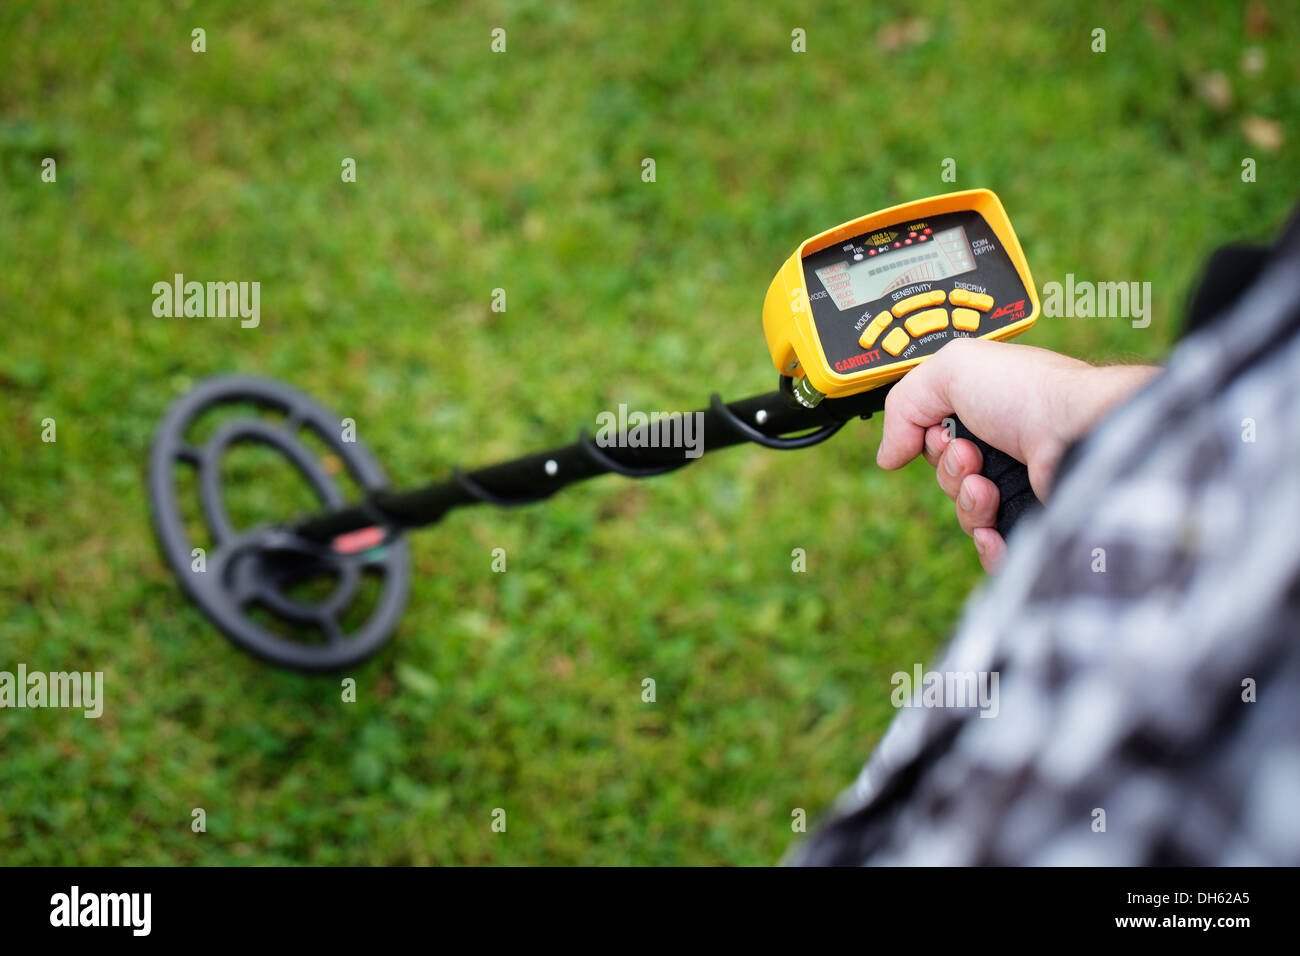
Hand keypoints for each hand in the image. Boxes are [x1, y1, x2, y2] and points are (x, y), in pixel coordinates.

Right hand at [875, 338, 1158, 572]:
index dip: (928, 439)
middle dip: (949, 470)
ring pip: (967, 514)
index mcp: (989, 408)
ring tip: (987, 487)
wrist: (1081, 433)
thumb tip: (888, 456)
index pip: (936, 437)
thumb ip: (903, 404)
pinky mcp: (1038, 523)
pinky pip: (994, 549)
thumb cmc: (1029, 393)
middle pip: (948, 476)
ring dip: (967, 502)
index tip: (941, 431)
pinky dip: (988, 543)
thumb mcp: (951, 368)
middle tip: (972, 454)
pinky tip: (994, 530)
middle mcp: (1007, 446)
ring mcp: (1023, 485)